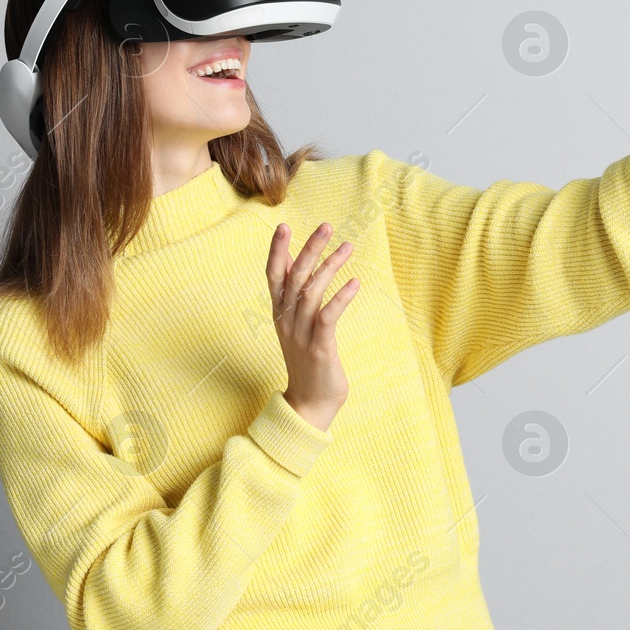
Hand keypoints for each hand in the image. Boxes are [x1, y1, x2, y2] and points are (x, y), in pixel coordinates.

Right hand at [265, 222, 359, 432]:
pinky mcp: (320, 348)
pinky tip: (355, 283)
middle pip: (295, 278)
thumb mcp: (294, 323)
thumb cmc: (307, 359)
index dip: (277, 251)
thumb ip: (292, 294)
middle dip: (309, 249)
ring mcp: (301, 334)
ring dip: (330, 267)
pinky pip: (327, 317)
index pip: (274, 275)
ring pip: (311, 293)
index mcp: (279, 313)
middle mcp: (287, 320)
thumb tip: (293, 261)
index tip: (283, 225)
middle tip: (326, 226)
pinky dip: (341, 298)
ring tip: (348, 247)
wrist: (309, 403)